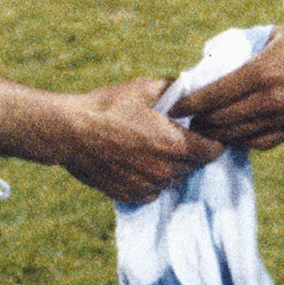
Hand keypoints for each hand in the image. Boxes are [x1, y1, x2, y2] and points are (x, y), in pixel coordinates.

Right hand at [59, 78, 223, 202]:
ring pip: (174, 178)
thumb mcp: (144, 88)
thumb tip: (192, 88)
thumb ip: (175, 89)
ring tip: (151, 146)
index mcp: (174, 144)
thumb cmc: (107, 106)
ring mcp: (148, 187)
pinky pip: (154, 190)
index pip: (214, 151)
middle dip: (191, 150)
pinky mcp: (131, 196)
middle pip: (195, 165)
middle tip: (175, 134)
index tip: (204, 130)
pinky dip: (151, 178)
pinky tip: (137, 160)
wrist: (69, 132)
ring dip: (171, 165)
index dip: (213, 139)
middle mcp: (165, 171)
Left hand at [176, 18, 283, 149]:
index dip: (190, 103)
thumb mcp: (276, 34)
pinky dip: (243, 142)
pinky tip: (234, 137)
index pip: (213, 95)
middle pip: (222, 120)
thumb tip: (219, 60)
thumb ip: (246, 48)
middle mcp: (270, 99)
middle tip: (185, 120)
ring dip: (218, 135)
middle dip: (199, 121)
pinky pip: (262, 142)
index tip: (174, 106)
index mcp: (261, 72)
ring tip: (204, 131)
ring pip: (239, 135)